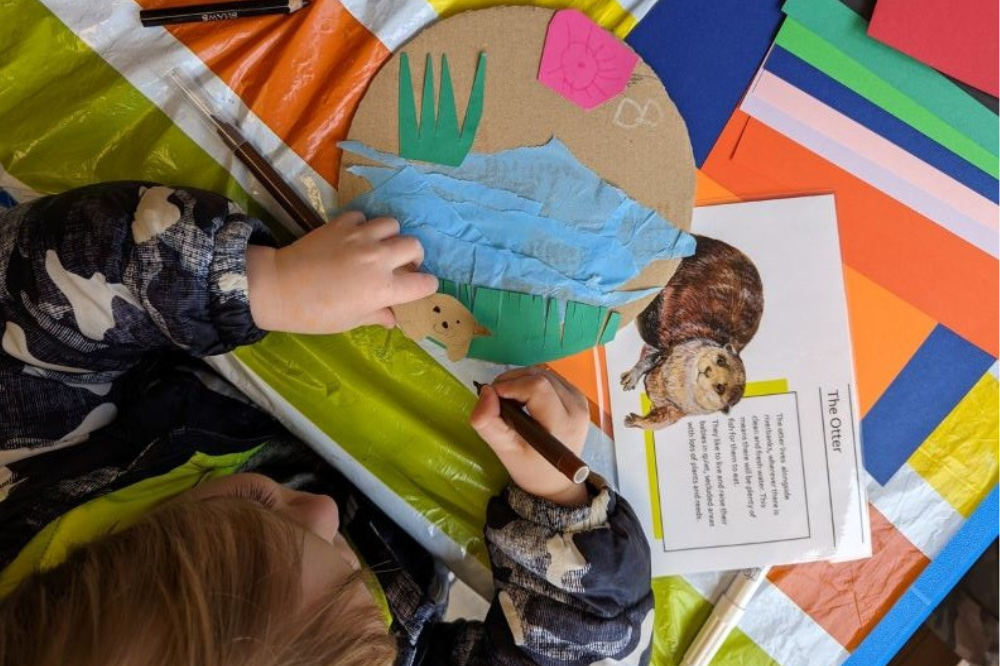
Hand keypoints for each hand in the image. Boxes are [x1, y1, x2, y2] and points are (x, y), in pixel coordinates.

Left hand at [246, 212, 438, 333]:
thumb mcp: (350, 321)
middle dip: (414, 256)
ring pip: (392, 224)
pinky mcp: (342, 224)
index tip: (418, 287)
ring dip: (390, 236)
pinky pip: (363, 217)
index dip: (425, 286)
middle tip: (402, 264)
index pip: (424, 283)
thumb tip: (393, 317)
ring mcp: (361, 238)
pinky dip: (363, 225)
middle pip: (414, 246)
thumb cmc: (316, 314)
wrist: (279, 288)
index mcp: (384, 289)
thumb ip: (377, 315)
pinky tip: (354, 237)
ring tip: (379, 246)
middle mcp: (378, 259)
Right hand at [470, 367, 590, 505]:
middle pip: (539, 376)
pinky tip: (524, 400)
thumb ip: (489, 423)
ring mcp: (580, 400)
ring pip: (543, 373)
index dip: (509, 386)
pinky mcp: (577, 397)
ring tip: (510, 402)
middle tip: (497, 400)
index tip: (492, 397)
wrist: (555, 481)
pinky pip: (549, 378)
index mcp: (562, 424)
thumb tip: (485, 392)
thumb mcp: (505, 451)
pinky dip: (531, 383)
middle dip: (512, 381)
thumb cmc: (530, 469)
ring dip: (520, 381)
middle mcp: (576, 408)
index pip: (536, 387)